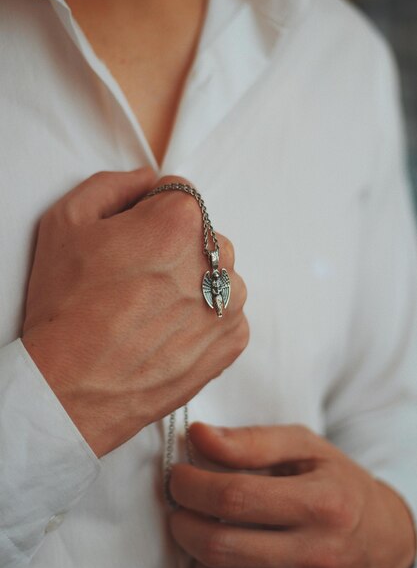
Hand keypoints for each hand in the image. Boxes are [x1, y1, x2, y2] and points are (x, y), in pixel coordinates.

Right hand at [22, 170, 248, 455]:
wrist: (73, 387)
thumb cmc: (67, 308)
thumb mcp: (66, 221)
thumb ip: (113, 185)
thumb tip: (146, 180)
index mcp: (181, 220)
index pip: (178, 193)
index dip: (148, 213)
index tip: (130, 239)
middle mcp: (216, 259)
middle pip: (201, 236)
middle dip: (173, 248)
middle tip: (134, 281)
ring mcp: (229, 304)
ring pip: (216, 275)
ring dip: (191, 284)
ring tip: (148, 312)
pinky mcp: (232, 342)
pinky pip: (224, 314)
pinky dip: (202, 319)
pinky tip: (165, 333)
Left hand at [170, 423, 415, 567]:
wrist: (384, 541)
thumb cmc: (339, 484)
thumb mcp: (306, 447)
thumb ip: (253, 440)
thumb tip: (199, 435)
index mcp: (321, 503)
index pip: (235, 498)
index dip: (192, 485)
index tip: (179, 474)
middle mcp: (316, 555)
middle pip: (219, 545)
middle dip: (181, 520)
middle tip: (179, 500)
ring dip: (192, 551)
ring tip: (197, 523)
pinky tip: (220, 551)